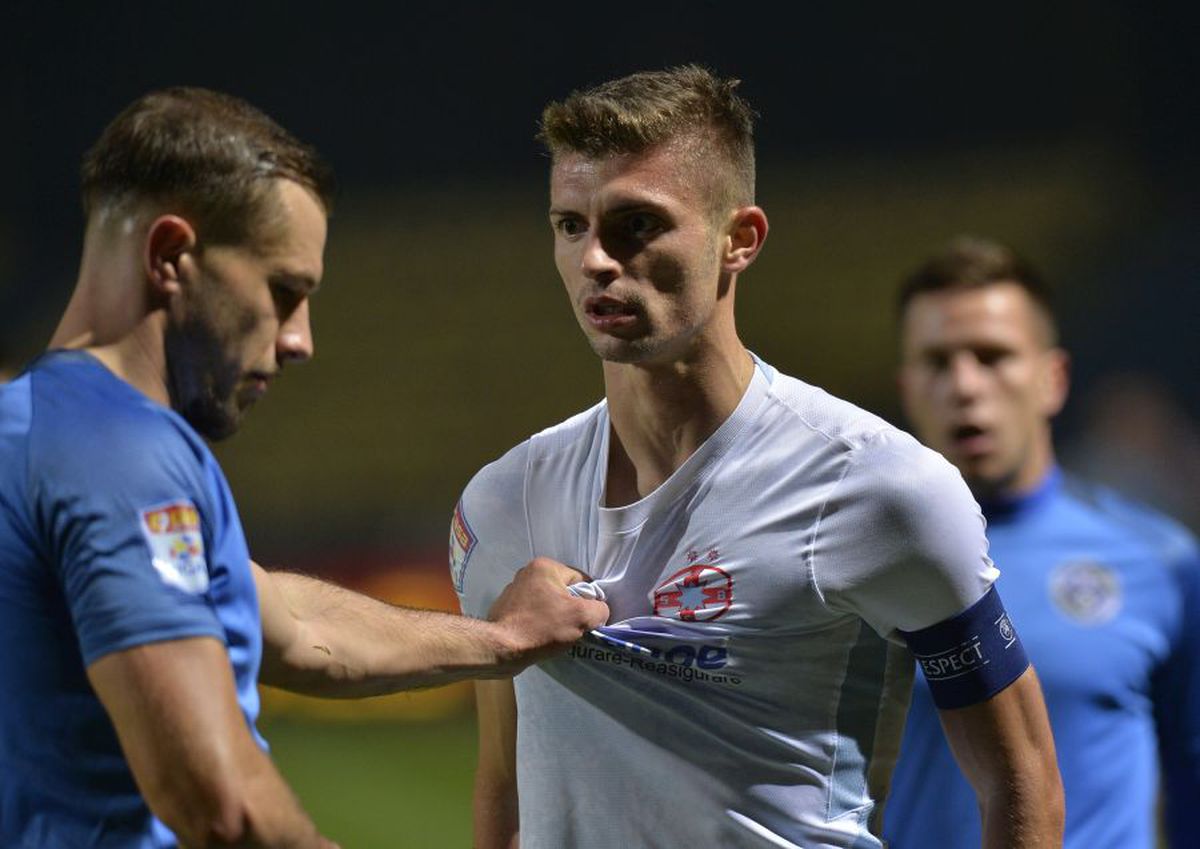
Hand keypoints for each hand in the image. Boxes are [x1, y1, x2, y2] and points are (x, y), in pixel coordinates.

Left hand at [487, 557, 608, 671]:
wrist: (500, 649)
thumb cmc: (542, 628)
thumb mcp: (581, 617)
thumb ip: (599, 609)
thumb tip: (599, 610)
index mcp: (545, 566)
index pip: (581, 580)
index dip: (590, 600)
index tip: (589, 619)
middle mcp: (528, 572)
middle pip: (565, 591)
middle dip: (572, 609)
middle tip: (574, 628)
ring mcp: (515, 590)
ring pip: (549, 603)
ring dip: (557, 617)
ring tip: (558, 635)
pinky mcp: (507, 608)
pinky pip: (534, 613)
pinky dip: (541, 623)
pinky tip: (542, 637)